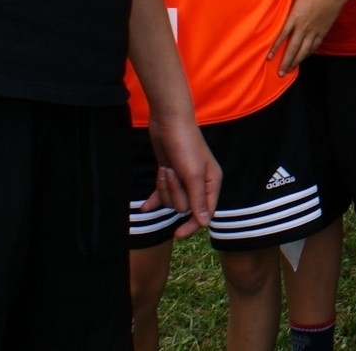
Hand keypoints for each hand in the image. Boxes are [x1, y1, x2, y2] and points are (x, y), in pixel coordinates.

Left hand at [144, 113, 220, 237]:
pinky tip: (144, 208)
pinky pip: (161, 195)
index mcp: (211, 183)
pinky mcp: (170, 175)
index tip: (177, 234)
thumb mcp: (193, 174)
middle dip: (174, 193)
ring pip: (171, 200)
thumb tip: (205, 223)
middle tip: (171, 173)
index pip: (204, 212)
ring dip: (164, 188)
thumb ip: (198, 199)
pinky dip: (153, 199)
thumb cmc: (186, 145)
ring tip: (164, 169)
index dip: (192, 225)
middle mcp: (200, 183)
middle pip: (185, 206)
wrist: (169, 121)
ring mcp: (184, 180)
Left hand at [267, 0, 350, 75]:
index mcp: (295, 17)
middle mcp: (304, 27)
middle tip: (280, 73)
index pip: (282, 36)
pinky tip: (304, 58)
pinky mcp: (323, 31)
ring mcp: (314, 30)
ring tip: (290, 70)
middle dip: (286, 62)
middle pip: (293, 48)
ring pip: (304, 50)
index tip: (269, 58)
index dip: (275, 48)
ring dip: (296, 61)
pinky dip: (308, 53)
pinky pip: (314, 46)